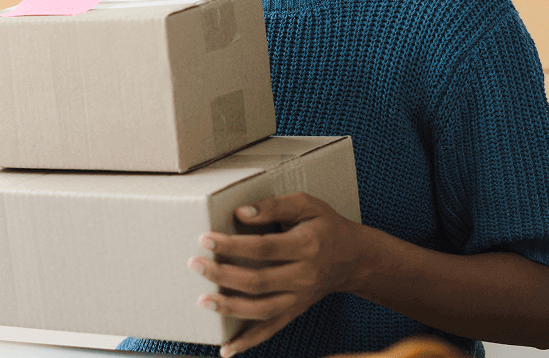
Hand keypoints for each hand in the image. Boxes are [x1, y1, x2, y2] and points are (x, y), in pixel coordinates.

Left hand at [189, 192, 367, 356]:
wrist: (353, 259)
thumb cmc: (326, 227)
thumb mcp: (307, 205)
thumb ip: (274, 206)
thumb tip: (241, 213)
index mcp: (306, 246)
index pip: (263, 248)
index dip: (232, 245)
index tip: (205, 239)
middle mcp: (303, 277)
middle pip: (258, 281)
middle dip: (223, 274)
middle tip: (195, 264)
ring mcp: (299, 299)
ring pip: (261, 310)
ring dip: (230, 308)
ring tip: (203, 300)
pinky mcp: (294, 312)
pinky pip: (270, 330)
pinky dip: (248, 342)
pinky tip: (226, 349)